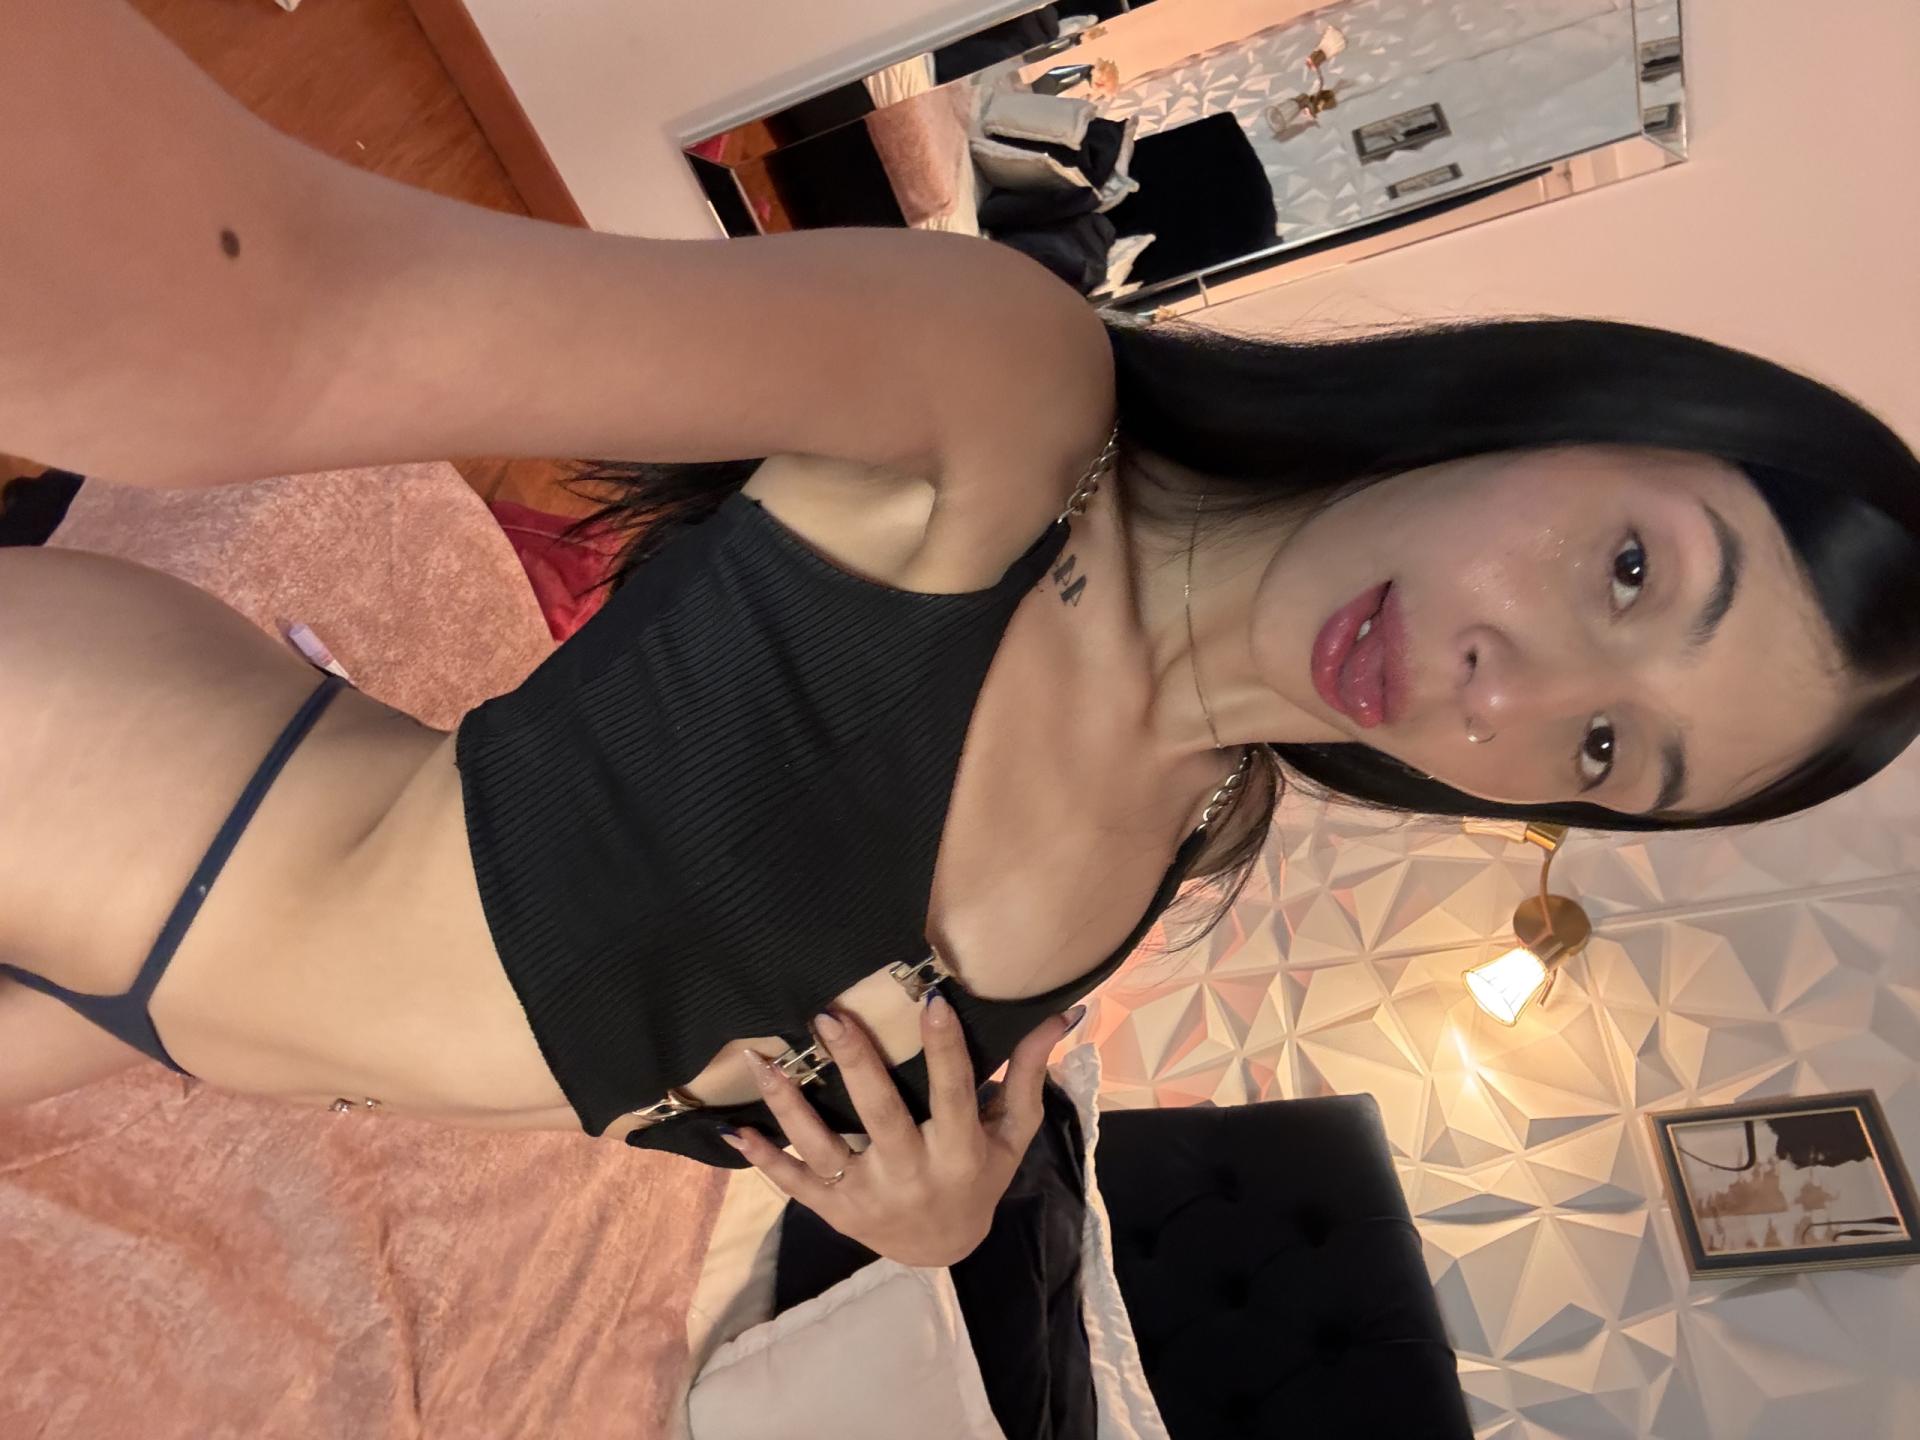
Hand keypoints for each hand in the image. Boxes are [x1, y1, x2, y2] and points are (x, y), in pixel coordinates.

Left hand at [722, 994, 1083, 1267]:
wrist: (943, 1249)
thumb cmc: (981, 1177)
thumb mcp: (1012, 1134)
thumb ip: (1028, 1075)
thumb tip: (1060, 1014)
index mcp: (961, 1153)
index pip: (954, 1093)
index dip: (946, 1048)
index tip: (930, 1000)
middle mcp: (913, 1175)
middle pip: (881, 1114)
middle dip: (856, 1064)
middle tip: (829, 1015)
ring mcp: (867, 1196)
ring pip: (823, 1145)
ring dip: (790, 1103)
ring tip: (766, 1060)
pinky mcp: (833, 1210)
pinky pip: (793, 1183)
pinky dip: (763, 1158)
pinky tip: (736, 1128)